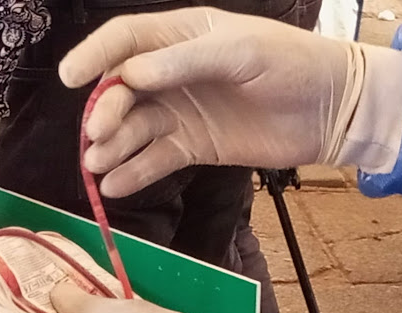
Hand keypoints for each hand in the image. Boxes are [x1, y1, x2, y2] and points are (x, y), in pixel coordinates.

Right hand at [59, 8, 361, 197]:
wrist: (331, 111)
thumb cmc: (292, 65)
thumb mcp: (241, 52)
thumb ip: (185, 62)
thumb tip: (131, 76)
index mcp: (182, 35)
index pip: (126, 41)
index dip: (95, 57)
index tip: (70, 79)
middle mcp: (173, 73)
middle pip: (123, 91)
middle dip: (106, 112)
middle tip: (97, 136)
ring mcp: (182, 112)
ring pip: (135, 129)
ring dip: (113, 147)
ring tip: (96, 168)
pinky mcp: (194, 147)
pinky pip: (157, 159)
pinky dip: (135, 172)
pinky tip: (114, 187)